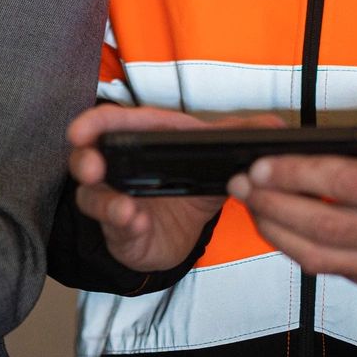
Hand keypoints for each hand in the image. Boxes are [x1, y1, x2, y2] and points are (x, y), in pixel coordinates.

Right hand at [67, 104, 286, 273]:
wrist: (183, 233)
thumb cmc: (189, 184)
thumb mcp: (213, 160)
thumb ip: (238, 139)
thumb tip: (274, 126)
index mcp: (139, 140)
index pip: (113, 124)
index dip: (95, 123)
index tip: (81, 129)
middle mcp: (117, 166)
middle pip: (89, 156)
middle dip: (86, 159)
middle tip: (92, 166)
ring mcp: (114, 198)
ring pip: (93, 197)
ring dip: (106, 202)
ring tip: (125, 210)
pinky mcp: (118, 229)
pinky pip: (114, 227)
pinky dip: (124, 225)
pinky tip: (137, 225)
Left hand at [227, 98, 356, 291]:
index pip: (347, 184)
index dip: (298, 174)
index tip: (260, 165)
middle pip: (326, 225)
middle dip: (274, 203)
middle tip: (241, 183)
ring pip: (321, 256)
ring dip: (276, 229)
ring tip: (249, 202)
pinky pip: (327, 269)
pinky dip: (292, 247)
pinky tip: (273, 222)